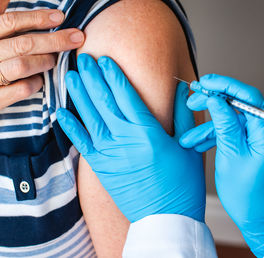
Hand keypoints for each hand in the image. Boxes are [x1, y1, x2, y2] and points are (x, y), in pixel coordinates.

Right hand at [0, 10, 84, 108]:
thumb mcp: (0, 44)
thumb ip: (12, 33)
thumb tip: (42, 15)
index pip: (10, 22)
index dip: (37, 18)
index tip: (60, 17)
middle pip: (23, 44)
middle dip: (55, 40)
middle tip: (77, 38)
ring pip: (23, 65)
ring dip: (45, 61)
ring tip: (54, 60)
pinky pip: (23, 89)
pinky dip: (36, 83)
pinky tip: (40, 80)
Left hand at [56, 54, 205, 222]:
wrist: (166, 217)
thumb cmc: (182, 183)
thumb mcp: (188, 146)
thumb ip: (182, 115)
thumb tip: (181, 89)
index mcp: (148, 133)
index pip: (126, 96)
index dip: (114, 75)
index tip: (105, 59)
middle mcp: (125, 140)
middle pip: (104, 101)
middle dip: (93, 77)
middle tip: (83, 59)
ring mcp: (110, 154)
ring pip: (90, 118)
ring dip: (79, 95)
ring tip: (70, 75)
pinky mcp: (102, 168)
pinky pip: (82, 143)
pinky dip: (70, 127)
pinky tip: (61, 112)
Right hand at [180, 74, 263, 257]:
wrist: (262, 220)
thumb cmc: (249, 195)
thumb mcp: (231, 155)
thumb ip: (224, 123)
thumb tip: (215, 99)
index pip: (248, 97)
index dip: (225, 85)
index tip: (205, 82)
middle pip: (240, 105)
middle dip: (214, 103)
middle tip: (193, 100)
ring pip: (234, 121)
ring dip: (211, 126)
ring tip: (188, 136)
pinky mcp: (257, 145)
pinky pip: (236, 134)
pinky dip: (218, 137)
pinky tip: (199, 143)